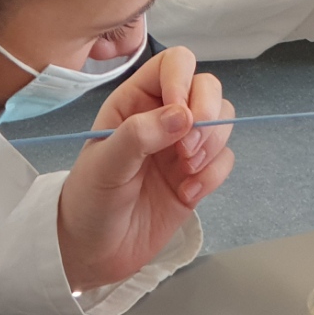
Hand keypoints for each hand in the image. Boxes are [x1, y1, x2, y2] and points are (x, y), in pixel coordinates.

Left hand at [56, 47, 234, 290]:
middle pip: (208, 88)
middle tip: (187, 149)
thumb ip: (139, 135)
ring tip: (186, 171)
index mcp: (135, 101)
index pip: (174, 64)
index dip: (184, 80)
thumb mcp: (104, 164)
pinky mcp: (197, 175)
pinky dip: (212, 175)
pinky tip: (186, 194)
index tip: (181, 112)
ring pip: (222, 122)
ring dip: (212, 144)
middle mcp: (164, 116)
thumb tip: (183, 114)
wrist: (95, 250)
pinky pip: (224, 160)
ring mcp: (183, 145)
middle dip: (208, 114)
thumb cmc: (89, 199)